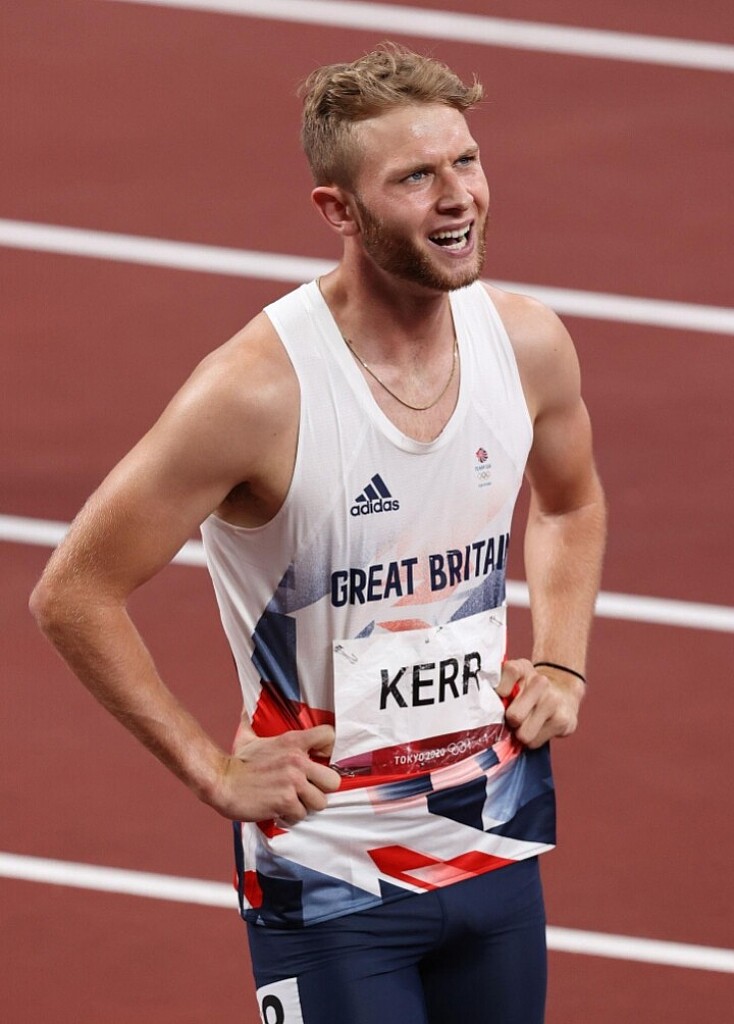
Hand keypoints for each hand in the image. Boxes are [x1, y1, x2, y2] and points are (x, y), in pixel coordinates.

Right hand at [207, 725, 339, 823]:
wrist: (221, 782)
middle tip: (308, 789)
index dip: (328, 749)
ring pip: (319, 802)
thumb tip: (247, 705)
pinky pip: (301, 815)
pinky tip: (280, 810)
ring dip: (306, 805)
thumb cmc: (236, 762)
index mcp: (293, 741)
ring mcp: (293, 783)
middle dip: (321, 788)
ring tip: (293, 801)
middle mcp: (297, 761)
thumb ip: (252, 718)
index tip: (320, 758)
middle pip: (333, 780)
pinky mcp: (285, 802)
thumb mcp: (248, 734)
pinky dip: (291, 816)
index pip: (328, 736)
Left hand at [495, 659, 584, 748]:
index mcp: (522, 668)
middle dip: (510, 721)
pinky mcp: (563, 720)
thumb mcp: (512, 680)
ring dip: (521, 733)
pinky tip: (539, 727)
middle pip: (514, 716)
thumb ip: (497, 688)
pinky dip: (534, 739)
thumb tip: (486, 712)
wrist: (562, 694)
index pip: (507, 675)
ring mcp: (553, 701)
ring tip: (527, 723)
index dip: (501, 691)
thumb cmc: (528, 691)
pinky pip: (535, 742)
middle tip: (514, 717)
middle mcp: (540, 682)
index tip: (502, 696)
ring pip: (524, 734)